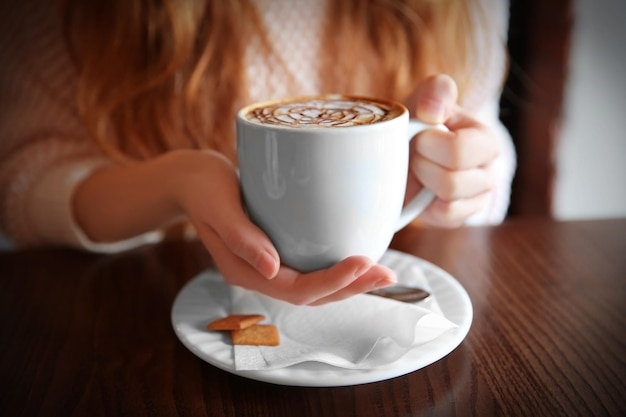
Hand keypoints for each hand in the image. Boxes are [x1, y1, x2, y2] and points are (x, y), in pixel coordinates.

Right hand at [174, 150, 396, 304]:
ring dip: (349, 283)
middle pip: (311, 296)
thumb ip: (241, 237)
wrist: (192, 180)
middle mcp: (260, 274)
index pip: (295, 290)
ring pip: (314, 287)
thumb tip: (272, 268)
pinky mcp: (277, 250)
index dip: (332, 282)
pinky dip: (336, 268)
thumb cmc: (204, 187)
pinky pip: (310, 268)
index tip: (363, 263)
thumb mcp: (218, 206)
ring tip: (381, 273)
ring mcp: (268, 266)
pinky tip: (357, 258)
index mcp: (244, 271)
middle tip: (387, 275)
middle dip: (351, 288)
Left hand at [405, 74, 499, 226]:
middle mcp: (490, 173)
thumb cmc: (419, 126)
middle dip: (423, 166)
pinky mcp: (460, 218)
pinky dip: (426, 205)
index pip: (459, 151)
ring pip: (448, 203)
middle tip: (416, 154)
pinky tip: (422, 189)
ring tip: (419, 169)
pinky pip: (443, 218)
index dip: (428, 144)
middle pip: (452, 182)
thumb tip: (432, 111)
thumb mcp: (425, 100)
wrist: (405, 151)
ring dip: (424, 184)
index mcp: (486, 142)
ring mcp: (477, 199)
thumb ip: (435, 91)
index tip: (419, 135)